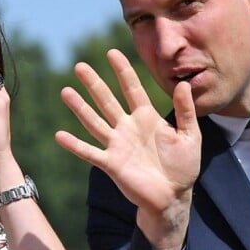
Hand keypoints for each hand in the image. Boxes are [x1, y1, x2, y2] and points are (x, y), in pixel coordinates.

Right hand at [55, 49, 200, 249]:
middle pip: (108, 101)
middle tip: (80, 66)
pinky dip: (75, 145)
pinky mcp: (112, 164)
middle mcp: (128, 128)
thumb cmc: (183, 166)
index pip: (132, 89)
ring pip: (95, 122)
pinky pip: (90, 152)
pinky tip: (59, 135)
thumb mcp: (190, 136)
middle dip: (95, 84)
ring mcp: (118, 145)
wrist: (173, 197)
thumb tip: (184, 84)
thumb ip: (186, 111)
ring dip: (80, 108)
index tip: (112, 53)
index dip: (123, 71)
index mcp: (147, 118)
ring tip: (65, 92)